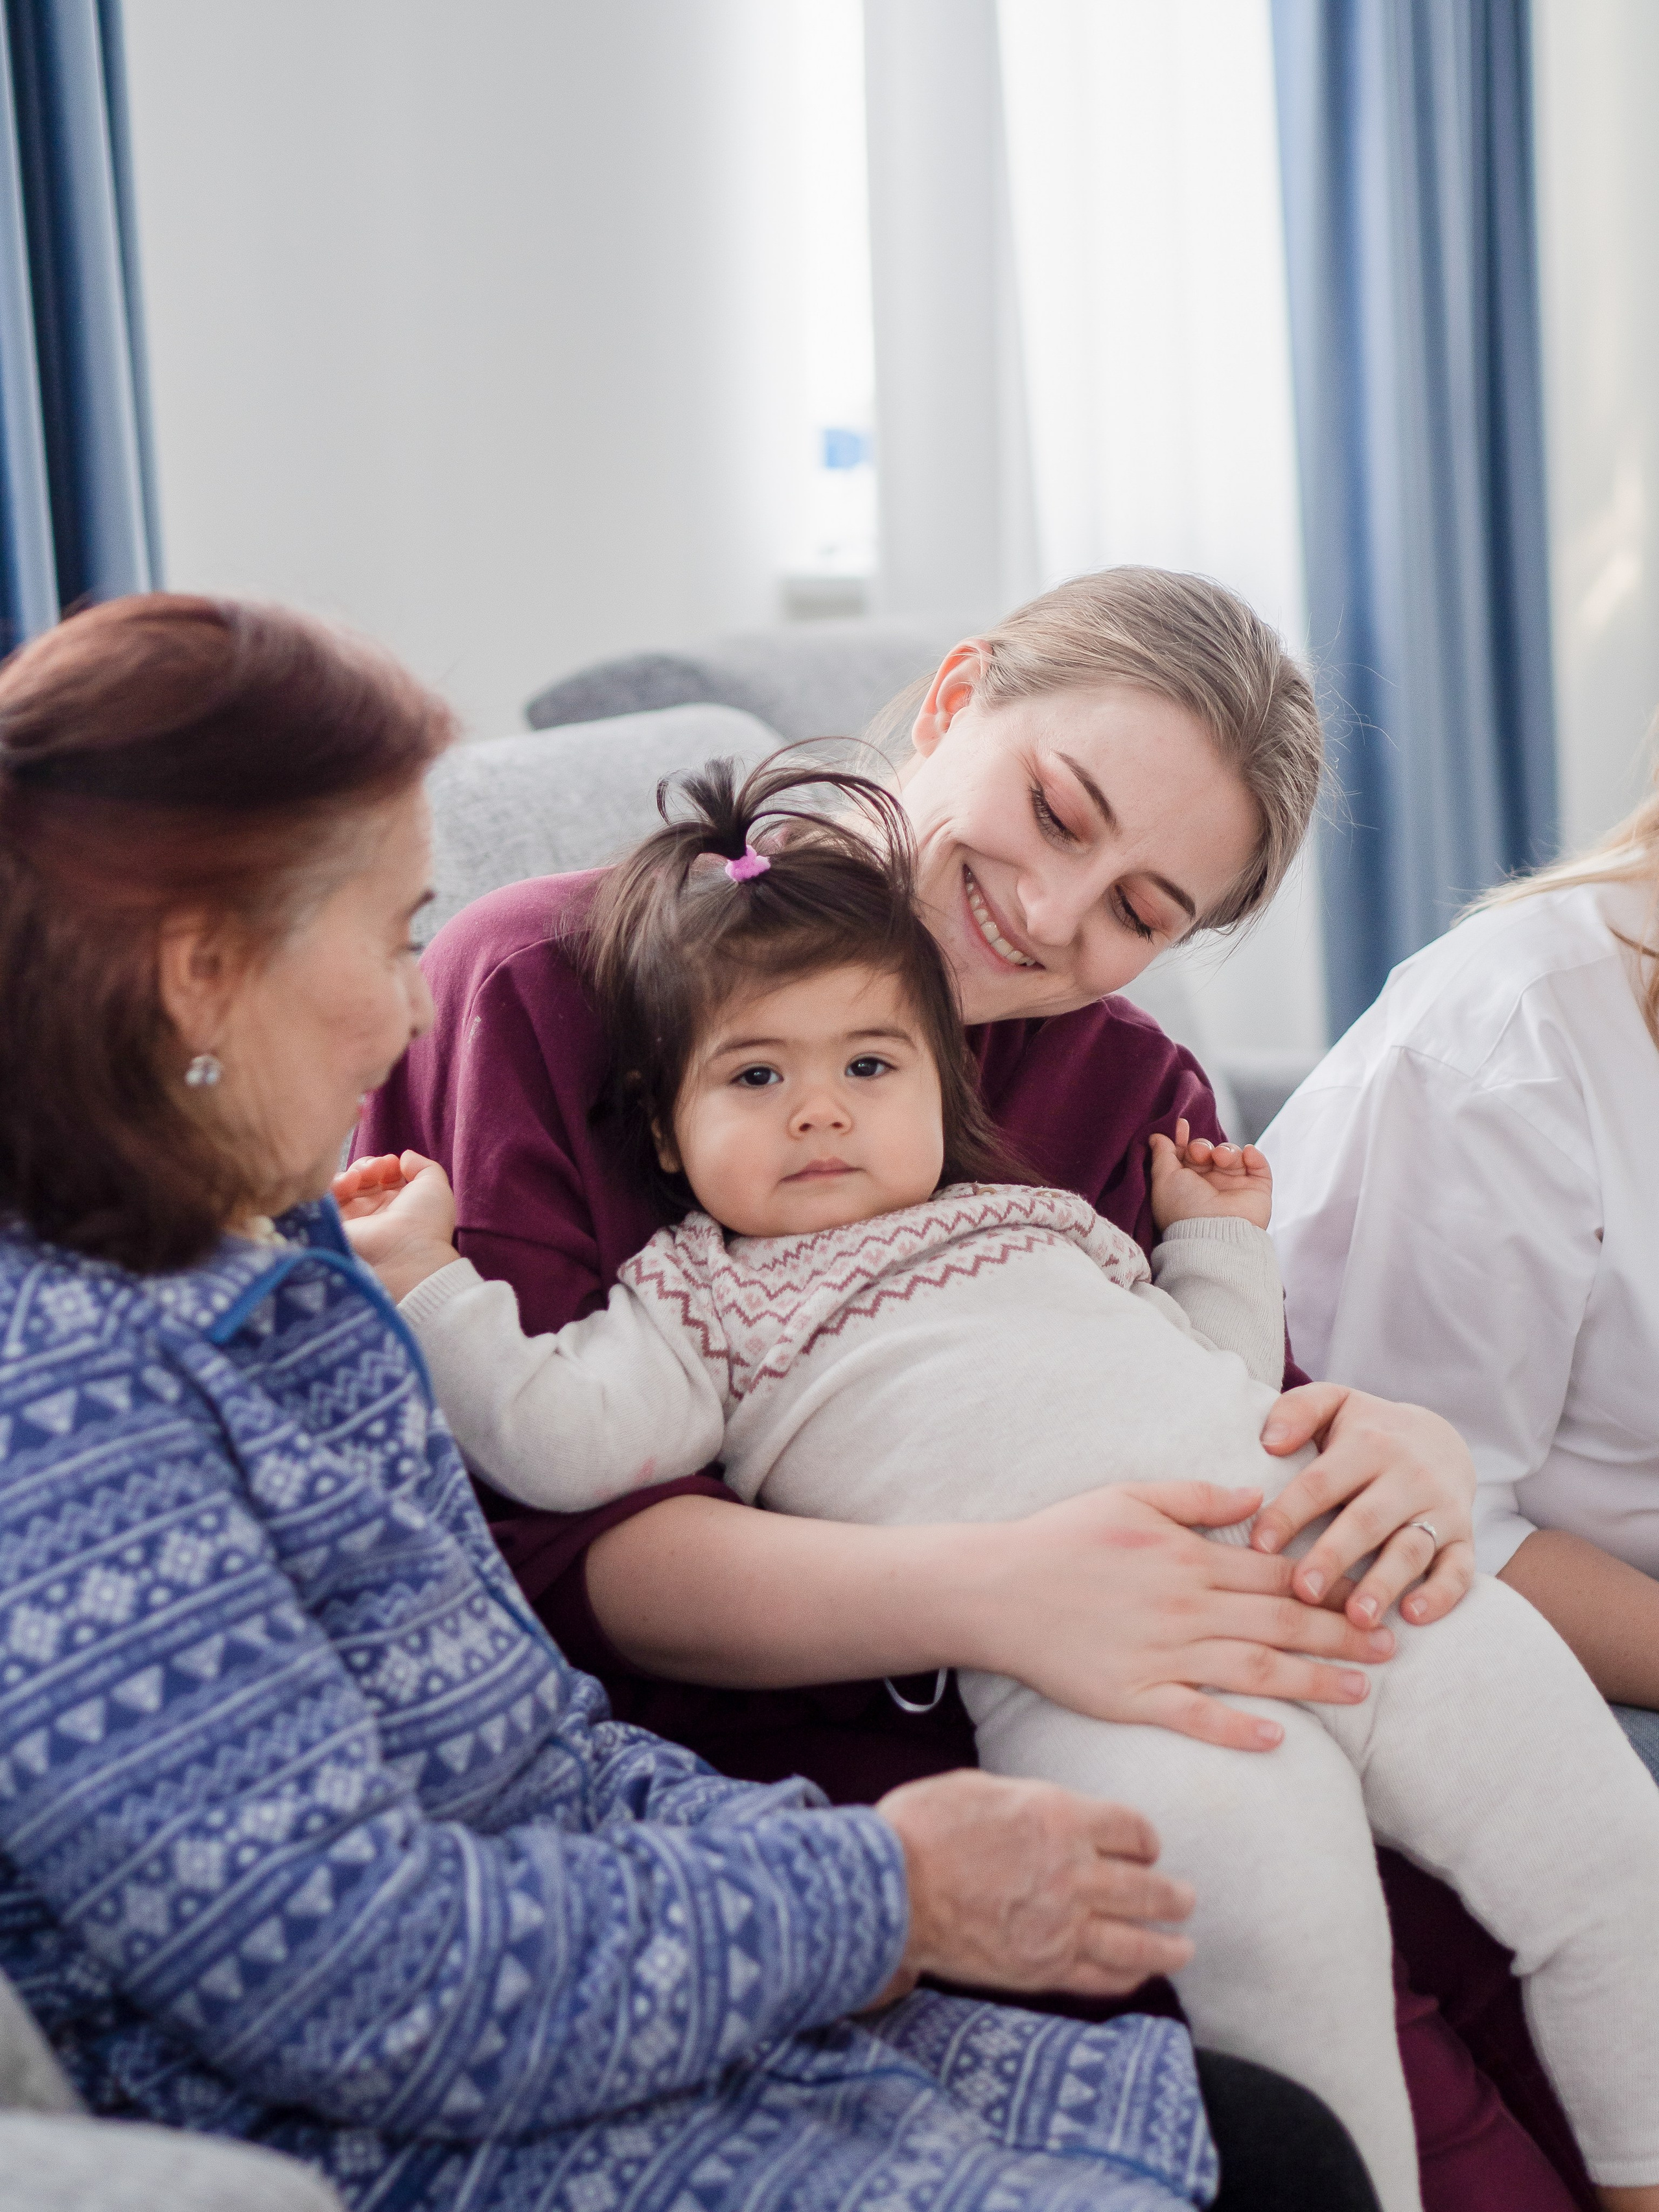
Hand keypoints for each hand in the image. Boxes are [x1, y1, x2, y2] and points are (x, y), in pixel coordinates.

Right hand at [331, 1150, 459, 1301]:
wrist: (407, 1254)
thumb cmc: (426, 1222)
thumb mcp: (434, 1186)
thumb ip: (423, 1166)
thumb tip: (404, 1156)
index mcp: (398, 1203)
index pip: (383, 1175)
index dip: (385, 1164)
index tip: (392, 1163)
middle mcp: (375, 1210)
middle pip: (362, 1177)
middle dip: (368, 1165)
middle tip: (377, 1168)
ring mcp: (356, 1217)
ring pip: (344, 1185)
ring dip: (353, 1172)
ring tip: (364, 1175)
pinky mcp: (337, 1223)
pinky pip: (327, 1197)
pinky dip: (337, 1183)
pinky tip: (351, 1181)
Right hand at [871, 1770, 1194, 2003]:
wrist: (890, 1889)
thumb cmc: (924, 1828)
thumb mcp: (981, 1787)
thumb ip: (1027, 1802)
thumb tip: (1044, 1811)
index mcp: (1060, 1817)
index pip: (1131, 1829)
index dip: (1145, 1838)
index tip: (1148, 1846)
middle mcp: (1074, 1872)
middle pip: (1147, 1886)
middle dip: (1173, 1894)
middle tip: (1186, 1898)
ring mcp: (1062, 1926)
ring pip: (1138, 1941)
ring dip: (1169, 1944)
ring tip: (1183, 1946)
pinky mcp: (1043, 1969)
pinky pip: (1101, 1977)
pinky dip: (1127, 1977)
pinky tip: (1138, 1974)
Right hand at [960, 1482, 1395, 1751]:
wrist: (996, 1588)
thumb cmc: (1061, 1538)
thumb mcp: (1129, 1496)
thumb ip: (1197, 1497)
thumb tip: (1257, 1498)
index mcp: (1187, 1558)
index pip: (1275, 1575)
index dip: (1331, 1587)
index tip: (1374, 1595)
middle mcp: (1184, 1608)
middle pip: (1279, 1625)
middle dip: (1342, 1637)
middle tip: (1393, 1651)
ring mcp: (1159, 1656)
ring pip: (1252, 1672)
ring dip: (1312, 1683)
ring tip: (1361, 1692)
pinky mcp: (1130, 1696)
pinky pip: (1194, 1716)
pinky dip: (1237, 1729)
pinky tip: (1278, 1740)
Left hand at [1148, 1117, 1271, 1231]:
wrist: (1215, 1233)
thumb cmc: (1183, 1208)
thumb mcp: (1164, 1178)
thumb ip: (1161, 1155)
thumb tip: (1156, 1137)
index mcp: (1187, 1184)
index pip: (1186, 1155)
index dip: (1183, 1139)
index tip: (1181, 1124)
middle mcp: (1210, 1185)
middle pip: (1208, 1151)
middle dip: (1202, 1146)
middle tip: (1199, 1154)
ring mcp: (1235, 1186)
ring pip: (1232, 1153)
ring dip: (1226, 1150)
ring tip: (1220, 1158)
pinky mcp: (1257, 1189)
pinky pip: (1259, 1164)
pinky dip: (1254, 1155)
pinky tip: (1247, 1153)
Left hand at [1252, 1384, 1477, 1628]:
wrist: (1441, 1439)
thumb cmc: (1368, 1430)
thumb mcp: (1334, 1403)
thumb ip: (1298, 1410)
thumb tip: (1270, 1442)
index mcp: (1368, 1444)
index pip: (1322, 1482)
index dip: (1290, 1513)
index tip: (1259, 1545)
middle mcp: (1408, 1476)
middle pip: (1367, 1520)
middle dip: (1334, 1556)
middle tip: (1303, 1591)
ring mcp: (1440, 1509)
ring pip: (1411, 1549)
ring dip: (1384, 1584)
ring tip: (1356, 1618)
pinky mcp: (1464, 1538)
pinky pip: (1460, 1570)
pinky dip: (1440, 1595)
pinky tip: (1412, 1617)